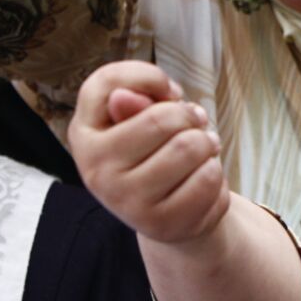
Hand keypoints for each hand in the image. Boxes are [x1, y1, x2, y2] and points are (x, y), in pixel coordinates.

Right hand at [68, 60, 230, 242]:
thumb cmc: (157, 151)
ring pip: (190, 147)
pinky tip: (202, 177)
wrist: (171, 213)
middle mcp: (96, 170)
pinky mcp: (159, 224)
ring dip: (208, 144)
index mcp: (84, 134)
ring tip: (202, 150)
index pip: (105, 82)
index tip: (168, 91)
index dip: (148, 76)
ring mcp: (125, 201)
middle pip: (162, 118)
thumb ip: (136, 100)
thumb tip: (122, 96)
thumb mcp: (144, 118)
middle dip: (191, 116)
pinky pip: (207, 178)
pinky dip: (215, 172)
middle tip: (195, 125)